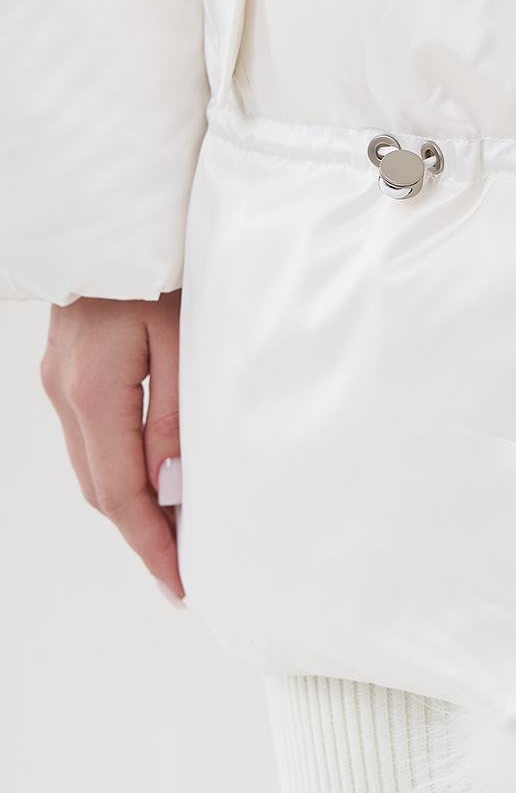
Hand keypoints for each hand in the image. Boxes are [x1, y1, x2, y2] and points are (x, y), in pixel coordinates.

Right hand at [41, 292, 183, 600]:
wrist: (119, 211)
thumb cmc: (161, 263)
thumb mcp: (181, 337)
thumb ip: (175, 417)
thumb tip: (172, 490)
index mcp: (92, 390)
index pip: (120, 492)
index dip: (150, 542)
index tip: (178, 581)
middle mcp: (63, 392)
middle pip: (99, 487)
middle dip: (140, 533)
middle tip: (180, 570)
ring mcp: (57, 381)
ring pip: (90, 465)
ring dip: (128, 503)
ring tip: (171, 533)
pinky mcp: (64, 369)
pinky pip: (88, 437)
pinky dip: (117, 466)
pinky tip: (149, 476)